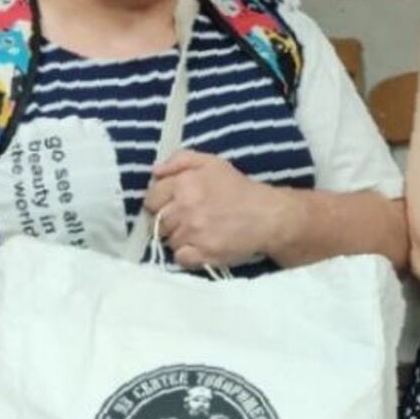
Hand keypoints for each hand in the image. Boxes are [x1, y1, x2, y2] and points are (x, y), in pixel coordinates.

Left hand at [146, 149, 291, 270]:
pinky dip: (187, 255)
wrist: (268, 216)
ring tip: (198, 233)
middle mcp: (185, 208)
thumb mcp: (212, 163)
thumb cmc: (239, 189)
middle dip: (170, 222)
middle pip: (158, 222)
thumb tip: (155, 172)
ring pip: (169, 241)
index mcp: (184, 184)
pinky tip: (200, 247)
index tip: (173, 206)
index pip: (151, 199)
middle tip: (188, 221)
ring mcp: (193, 233)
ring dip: (180, 238)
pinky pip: (180, 258)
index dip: (159, 204)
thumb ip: (181, 160)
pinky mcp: (204, 253)